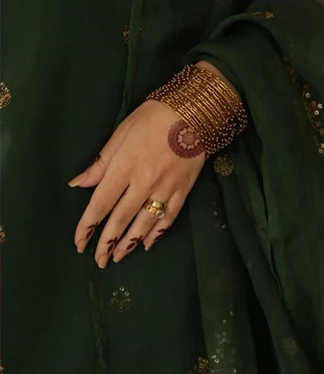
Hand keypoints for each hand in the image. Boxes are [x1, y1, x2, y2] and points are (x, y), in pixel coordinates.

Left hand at [69, 99, 205, 268]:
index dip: (88, 226)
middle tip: (99, 261)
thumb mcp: (120, 133)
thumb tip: (79, 184)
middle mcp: (143, 181)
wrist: (194, 112)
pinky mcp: (182, 190)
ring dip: (129, 243)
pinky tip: (147, 243)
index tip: (79, 243)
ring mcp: (165, 188)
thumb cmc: (153, 117)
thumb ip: (100, 163)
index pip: (101, 204)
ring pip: (144, 223)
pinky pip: (169, 217)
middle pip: (121, 218)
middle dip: (107, 242)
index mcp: (124, 166)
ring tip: (118, 257)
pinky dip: (157, 233)